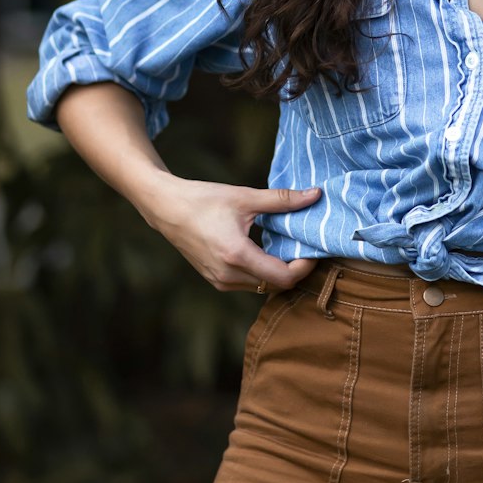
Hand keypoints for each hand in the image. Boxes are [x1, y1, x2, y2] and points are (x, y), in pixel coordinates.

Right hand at [138, 176, 323, 292]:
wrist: (166, 209)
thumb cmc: (204, 200)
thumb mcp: (245, 197)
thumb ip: (282, 200)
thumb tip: (315, 195)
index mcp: (237, 255)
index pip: (283, 278)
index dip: (305, 267)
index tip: (313, 249)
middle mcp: (228, 275)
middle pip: (276, 286)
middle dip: (295, 270)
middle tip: (306, 248)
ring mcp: (220, 281)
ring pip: (262, 288)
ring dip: (278, 273)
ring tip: (288, 248)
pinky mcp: (215, 280)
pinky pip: (248, 285)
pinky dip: (262, 273)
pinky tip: (266, 251)